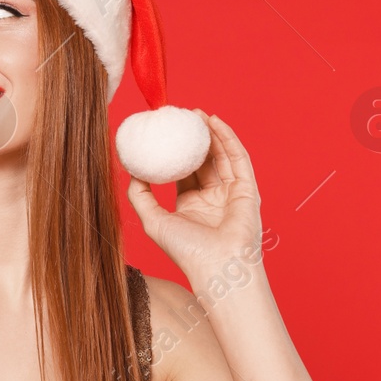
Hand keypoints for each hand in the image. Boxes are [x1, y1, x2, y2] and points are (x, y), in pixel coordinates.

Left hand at [127, 110, 263, 279]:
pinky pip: (238, 158)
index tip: (163, 133)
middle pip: (203, 161)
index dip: (175, 152)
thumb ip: (139, 195)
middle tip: (180, 116)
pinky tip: (214, 122)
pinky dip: (228, 139)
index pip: (183, 172)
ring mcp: (231, 193)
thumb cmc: (186, 250)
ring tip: (196, 114)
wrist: (218, 266)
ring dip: (210, 133)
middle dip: (193, 138)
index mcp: (190, 206)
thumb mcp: (152, 220)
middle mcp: (212, 198)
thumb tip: (131, 170)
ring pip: (221, 156)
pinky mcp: (248, 189)